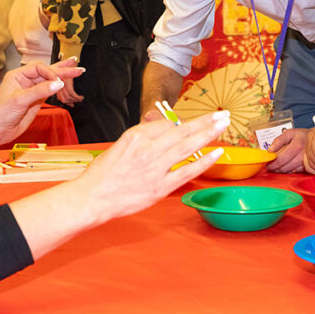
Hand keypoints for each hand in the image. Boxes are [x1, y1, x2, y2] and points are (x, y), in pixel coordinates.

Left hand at [0, 58, 83, 151]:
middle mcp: (25, 80)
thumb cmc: (0, 114)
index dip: (49, 73)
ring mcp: (32, 90)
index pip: (38, 68)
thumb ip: (40, 91)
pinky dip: (59, 86)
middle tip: (77, 65)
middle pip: (47, 71)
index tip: (57, 82)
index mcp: (18, 75)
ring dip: (63, 76)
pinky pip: (50, 90)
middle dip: (62, 69)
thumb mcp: (19, 100)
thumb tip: (58, 83)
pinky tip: (66, 81)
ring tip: (77, 70)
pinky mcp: (36, 99)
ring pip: (50, 80)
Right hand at [70, 110, 231, 221]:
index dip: (181, 124)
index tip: (194, 124)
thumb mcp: (121, 144)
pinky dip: (203, 161)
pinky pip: (186, 171)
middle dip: (205, 121)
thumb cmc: (103, 173)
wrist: (91, 199)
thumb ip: (143, 135)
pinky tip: (217, 152)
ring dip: (208, 134)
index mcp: (137, 135)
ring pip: (188, 146)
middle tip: (223, 114)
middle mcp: (148, 149)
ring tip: (223, 124)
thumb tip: (163, 127)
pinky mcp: (159, 187)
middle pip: (183, 131)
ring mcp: (155, 168)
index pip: (167, 124)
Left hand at [266, 127, 310, 172]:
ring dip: (280, 170)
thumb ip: (278, 140)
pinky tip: (284, 167)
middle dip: (274, 168)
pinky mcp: (306, 168)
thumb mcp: (290, 133)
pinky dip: (287, 171)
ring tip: (275, 166)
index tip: (267, 163)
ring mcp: (304, 163)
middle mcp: (301, 156)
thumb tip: (270, 150)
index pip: (280, 159)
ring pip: (288, 171)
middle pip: (283, 167)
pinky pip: (294, 172)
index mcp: (296, 146)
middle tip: (269, 166)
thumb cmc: (302, 136)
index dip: (272, 163)